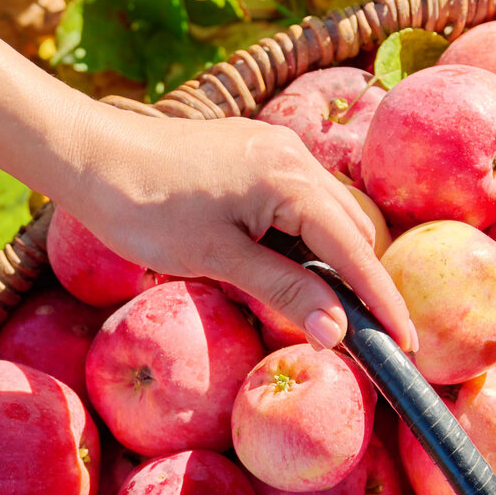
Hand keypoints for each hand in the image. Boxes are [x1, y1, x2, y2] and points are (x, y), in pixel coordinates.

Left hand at [57, 103, 417, 353]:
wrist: (91, 157)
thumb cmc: (146, 208)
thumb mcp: (218, 258)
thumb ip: (283, 289)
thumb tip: (338, 329)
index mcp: (290, 179)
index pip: (354, 250)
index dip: (381, 301)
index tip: (404, 344)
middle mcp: (293, 156)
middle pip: (349, 230)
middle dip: (363, 284)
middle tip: (372, 339)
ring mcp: (273, 151)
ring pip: (324, 216)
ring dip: (332, 263)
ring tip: (333, 313)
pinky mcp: (253, 155)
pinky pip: (298, 203)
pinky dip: (304, 240)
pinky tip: (290, 271)